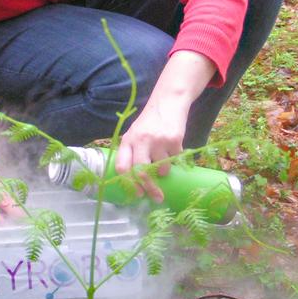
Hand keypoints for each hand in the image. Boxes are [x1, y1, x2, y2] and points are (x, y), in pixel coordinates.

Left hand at [115, 51, 216, 201]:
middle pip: (141, 173)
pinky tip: (173, 148)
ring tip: (164, 159)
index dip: (128, 183)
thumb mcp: (135, 134)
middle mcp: (140, 140)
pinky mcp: (174, 140)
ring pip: (162, 169)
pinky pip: (175, 160)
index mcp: (127, 140)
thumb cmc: (149, 122)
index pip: (122, 167)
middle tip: (156, 197)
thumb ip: (132, 153)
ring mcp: (158, 140)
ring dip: (164, 171)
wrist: (168, 101)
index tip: (137, 193)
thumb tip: (135, 182)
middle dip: (149, 189)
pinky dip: (175, 159)